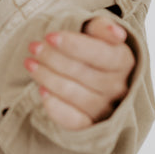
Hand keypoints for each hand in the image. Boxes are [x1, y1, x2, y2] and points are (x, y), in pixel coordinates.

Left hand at [24, 15, 134, 130]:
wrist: (87, 73)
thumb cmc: (89, 47)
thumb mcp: (95, 31)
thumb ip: (102, 28)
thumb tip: (117, 34)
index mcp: (124, 61)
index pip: (102, 55)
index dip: (75, 46)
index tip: (50, 36)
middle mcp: (119, 87)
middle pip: (85, 74)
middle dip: (55, 59)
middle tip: (34, 47)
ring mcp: (106, 109)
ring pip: (76, 96)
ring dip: (49, 78)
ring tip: (30, 64)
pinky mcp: (91, 125)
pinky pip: (74, 121)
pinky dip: (56, 107)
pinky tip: (41, 90)